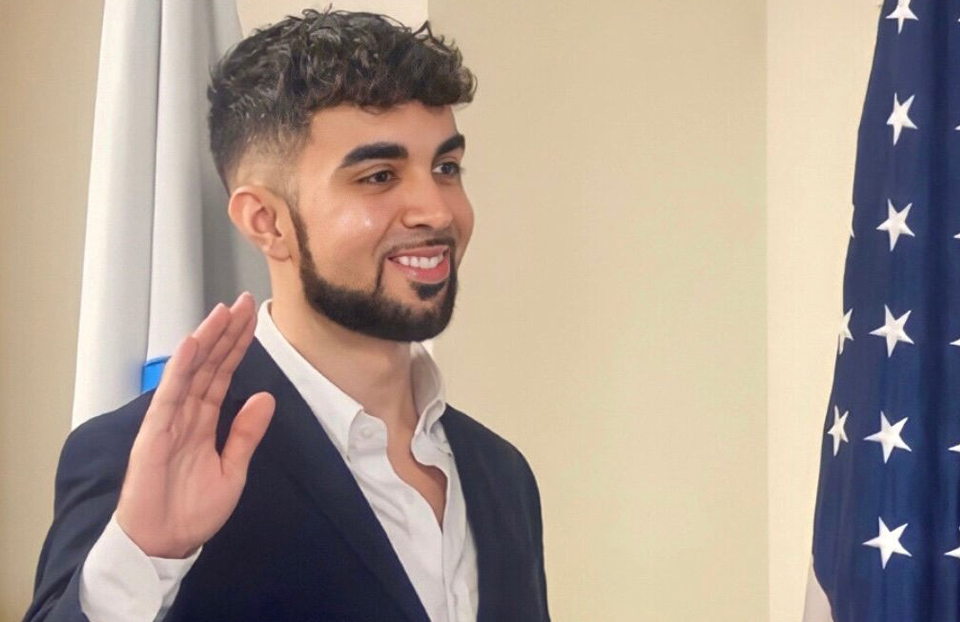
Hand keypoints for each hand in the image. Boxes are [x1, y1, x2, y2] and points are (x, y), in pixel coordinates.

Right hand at [115, 292, 274, 557]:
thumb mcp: (232, 470)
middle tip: (243, 302)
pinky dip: (181, 368)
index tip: (252, 320)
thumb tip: (265, 398)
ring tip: (223, 311)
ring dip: (207, 340)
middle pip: (209, 365)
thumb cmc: (192, 510)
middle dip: (226, 333)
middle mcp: (186, 414)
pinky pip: (169, 393)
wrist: (164, 543)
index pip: (223, 375)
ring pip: (191, 371)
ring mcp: (169, 420)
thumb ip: (246, 434)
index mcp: (204, 421)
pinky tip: (193, 344)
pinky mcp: (155, 432)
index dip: (237, 347)